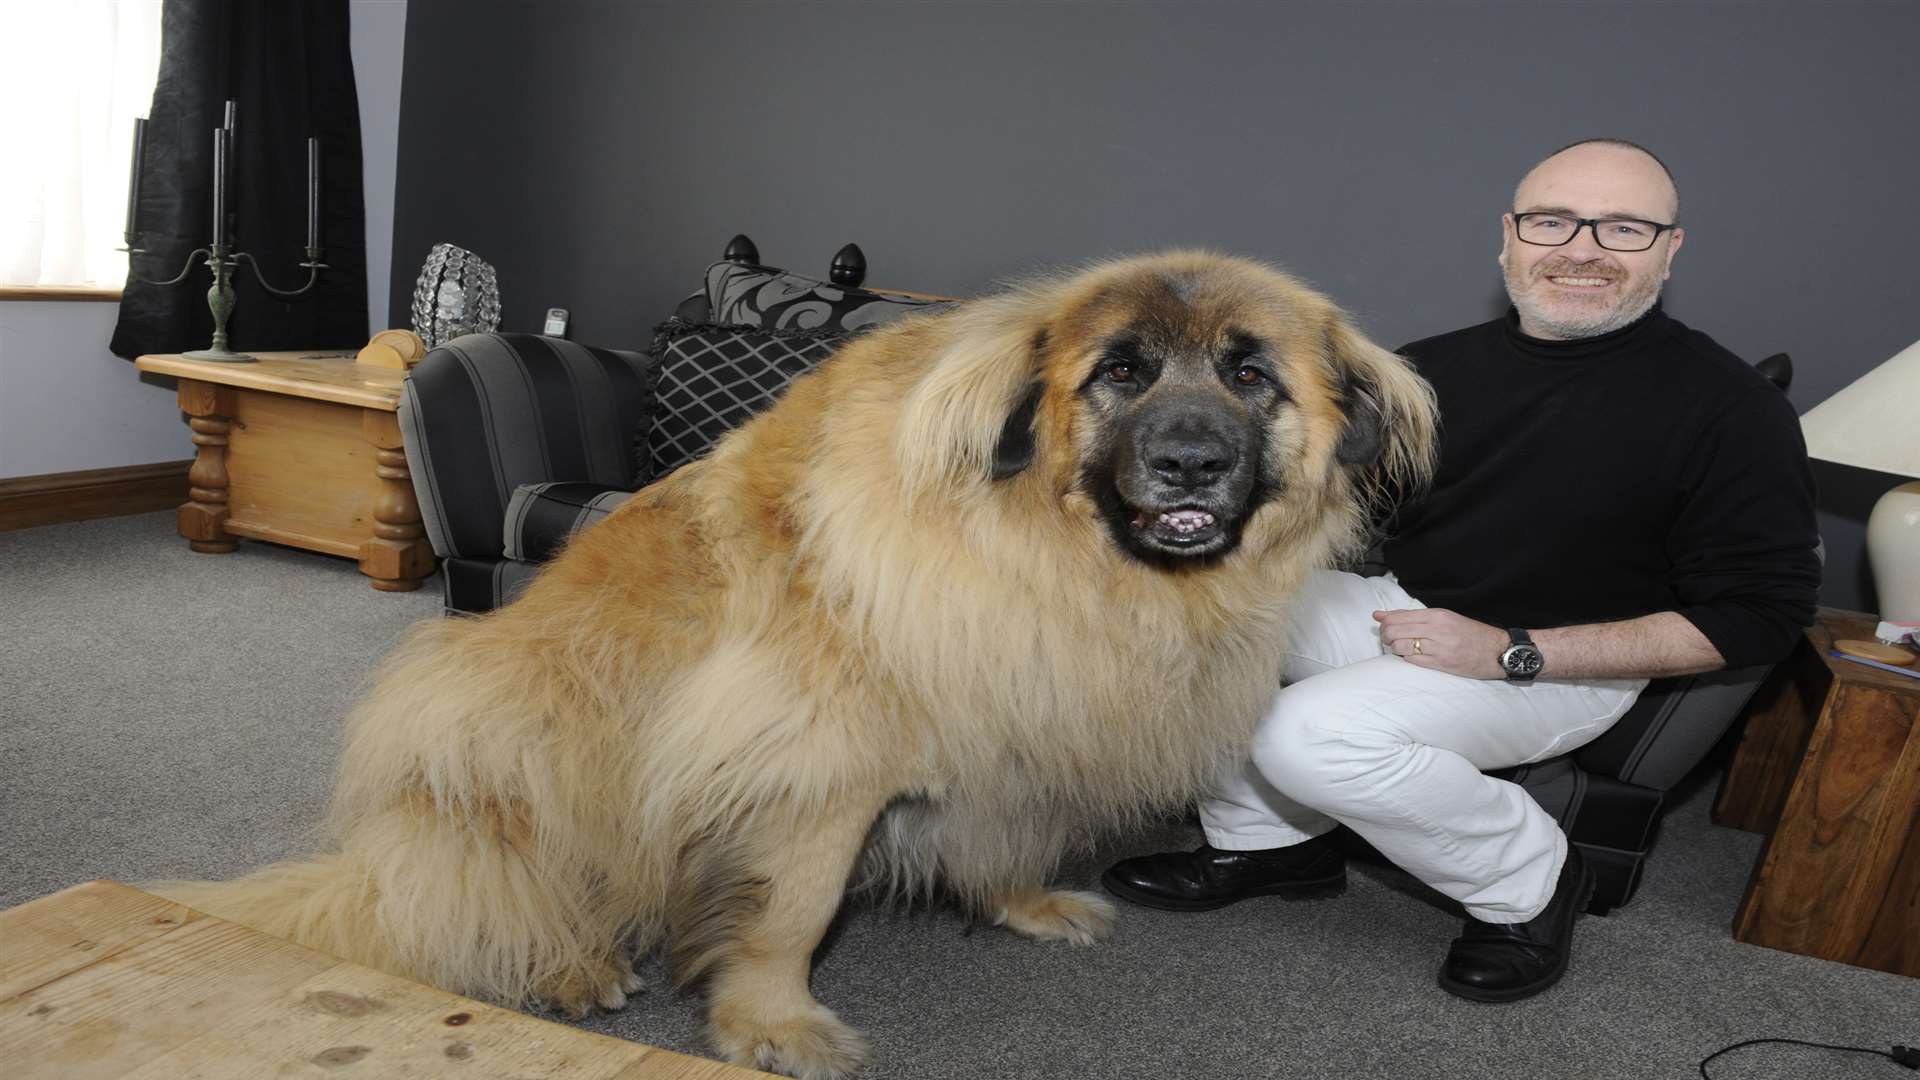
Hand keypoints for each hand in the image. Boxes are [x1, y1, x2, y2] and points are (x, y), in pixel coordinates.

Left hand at [1372, 607, 1508, 678]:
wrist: (1496, 650)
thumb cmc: (1469, 633)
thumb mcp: (1443, 618)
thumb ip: (1411, 616)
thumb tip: (1379, 615)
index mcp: (1436, 615)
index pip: (1397, 617)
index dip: (1384, 623)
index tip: (1384, 626)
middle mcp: (1435, 629)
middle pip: (1393, 631)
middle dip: (1385, 636)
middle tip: (1389, 640)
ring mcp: (1437, 647)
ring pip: (1399, 646)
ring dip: (1394, 648)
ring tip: (1401, 648)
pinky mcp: (1440, 663)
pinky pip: (1411, 660)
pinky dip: (1406, 658)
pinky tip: (1412, 656)